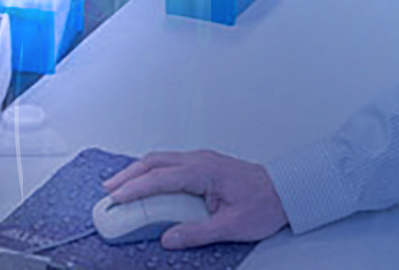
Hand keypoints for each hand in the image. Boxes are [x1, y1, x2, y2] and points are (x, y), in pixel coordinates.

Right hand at [101, 150, 288, 248]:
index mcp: (204, 171)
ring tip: (120, 186)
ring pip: (161, 160)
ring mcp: (202, 160)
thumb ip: (198, 232)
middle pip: (154, 162)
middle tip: (109, 190)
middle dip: (128, 175)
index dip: (135, 188)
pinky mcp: (205, 165)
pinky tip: (147, 183)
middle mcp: (200, 160)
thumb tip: (168, 238)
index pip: (160, 177)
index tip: (117, 198)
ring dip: (139, 171)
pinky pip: (171, 163)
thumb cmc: (266, 204)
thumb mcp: (232, 226)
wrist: (289, 190)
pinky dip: (153, 172)